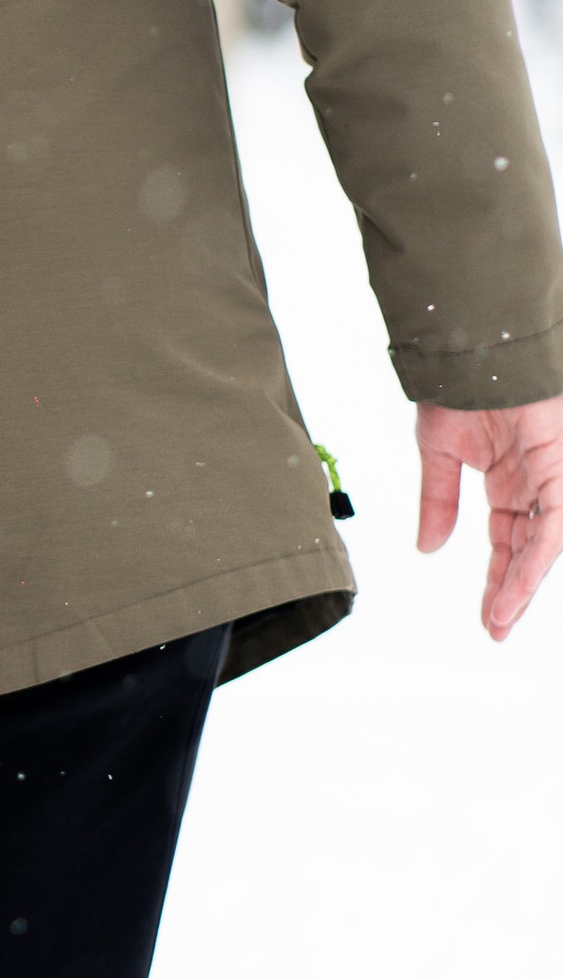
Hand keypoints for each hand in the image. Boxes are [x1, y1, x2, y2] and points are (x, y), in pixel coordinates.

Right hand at [414, 394, 562, 637]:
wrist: (475, 347)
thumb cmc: (459, 385)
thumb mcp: (439, 453)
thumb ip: (438, 502)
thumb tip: (428, 548)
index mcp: (509, 480)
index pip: (508, 542)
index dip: (497, 580)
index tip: (486, 618)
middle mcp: (534, 484)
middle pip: (527, 550)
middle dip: (512, 591)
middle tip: (495, 629)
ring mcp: (550, 477)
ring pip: (542, 544)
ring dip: (522, 584)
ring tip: (500, 619)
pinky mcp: (560, 471)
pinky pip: (551, 525)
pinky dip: (534, 559)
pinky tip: (517, 586)